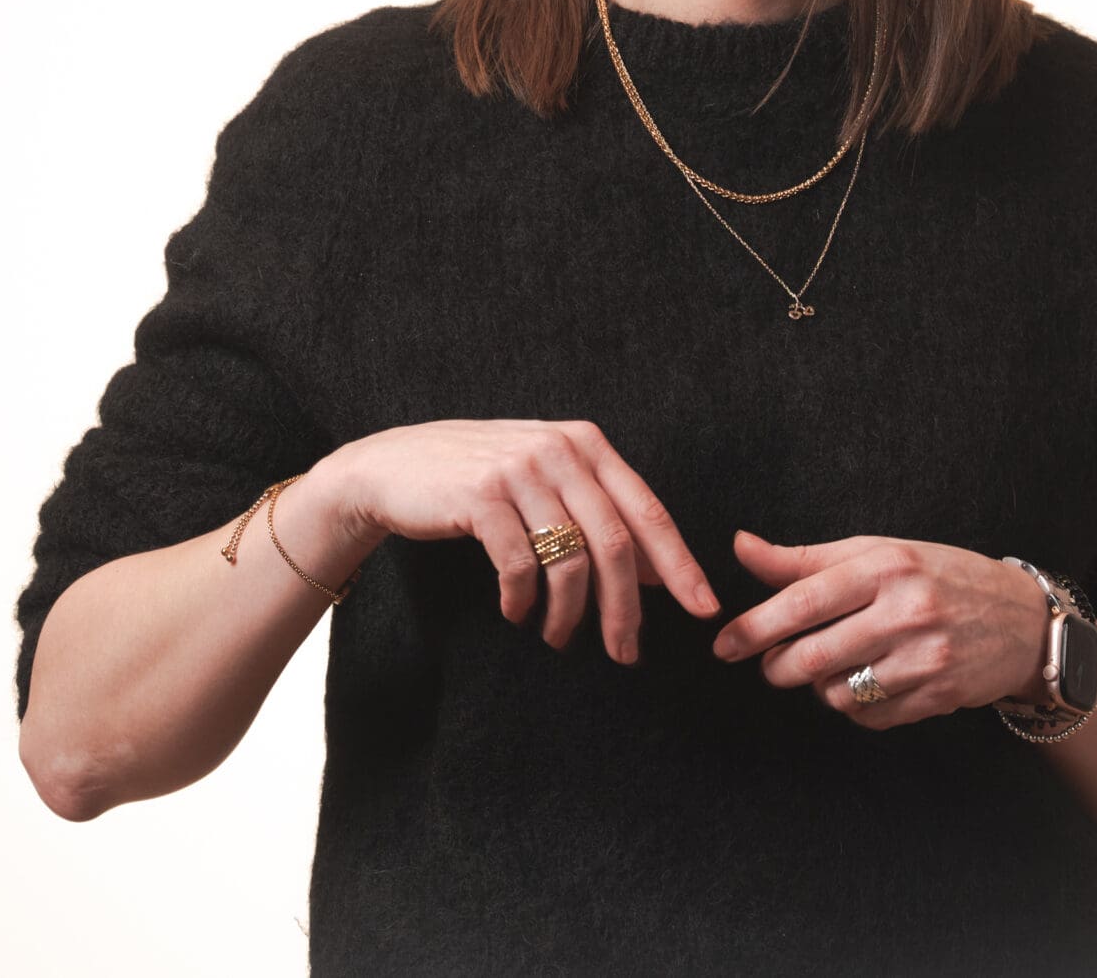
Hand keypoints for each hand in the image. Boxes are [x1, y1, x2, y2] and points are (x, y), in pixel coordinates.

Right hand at [318, 420, 722, 662]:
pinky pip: (520, 565)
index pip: (648, 510)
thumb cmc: (478, 480)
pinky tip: (516, 614)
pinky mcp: (481, 495)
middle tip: (626, 653)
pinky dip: (523, 601)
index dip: (680, 564)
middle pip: (616, 545)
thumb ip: (598, 514)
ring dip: (569, 614)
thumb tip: (655, 575)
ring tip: (559, 639)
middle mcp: (560, 450)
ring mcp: (520, 469)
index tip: (704, 610)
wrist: (392, 465)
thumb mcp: (546, 481)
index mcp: (587, 444)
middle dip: (625, 609)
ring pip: (570, 561)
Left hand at [710, 530, 1048, 727]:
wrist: (1023, 621)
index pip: (804, 599)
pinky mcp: (938, 697)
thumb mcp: (880, 553)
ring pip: (836, 691)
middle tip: (769, 664)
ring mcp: (925, 658)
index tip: (723, 645)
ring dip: (819, 686)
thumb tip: (740, 546)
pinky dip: (855, 706)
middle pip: (813, 655)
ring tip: (835, 665)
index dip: (755, 626)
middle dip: (777, 666)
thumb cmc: (941, 577)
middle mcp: (907, 611)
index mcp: (887, 566)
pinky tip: (869, 682)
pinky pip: (869, 715)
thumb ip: (807, 558)